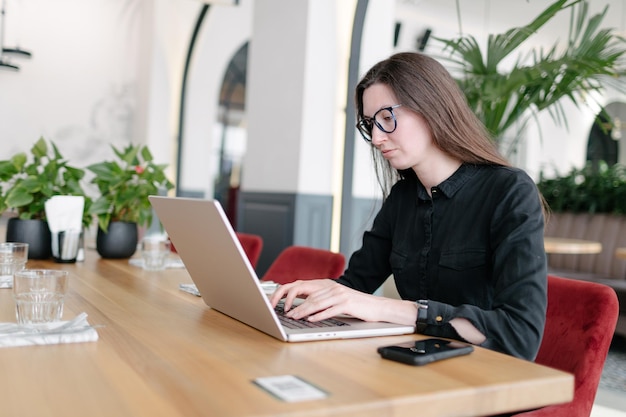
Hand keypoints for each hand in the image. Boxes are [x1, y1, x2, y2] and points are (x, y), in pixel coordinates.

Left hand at [269, 279, 416, 324]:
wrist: (376, 307)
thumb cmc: (355, 306)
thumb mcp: (335, 299)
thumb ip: (319, 300)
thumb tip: (301, 308)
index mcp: (326, 285)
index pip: (301, 286)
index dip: (288, 294)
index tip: (278, 303)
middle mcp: (332, 287)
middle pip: (307, 294)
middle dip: (293, 303)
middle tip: (283, 313)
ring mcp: (340, 294)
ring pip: (316, 302)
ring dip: (303, 311)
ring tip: (294, 317)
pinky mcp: (347, 303)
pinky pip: (330, 309)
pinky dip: (319, 315)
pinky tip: (311, 320)